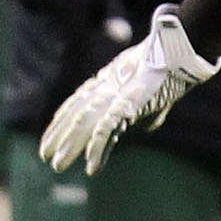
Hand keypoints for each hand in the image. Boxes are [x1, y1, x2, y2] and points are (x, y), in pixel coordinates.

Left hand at [39, 4, 220, 173]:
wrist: (176, 53)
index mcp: (107, 84)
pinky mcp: (125, 105)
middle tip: (44, 155)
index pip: (77, 102)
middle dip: (59, 136)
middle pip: (75, 115)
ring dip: (70, 146)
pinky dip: (96, 150)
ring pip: (83, 124)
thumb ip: (146, 111)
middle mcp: (104, 89)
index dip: (63, 118)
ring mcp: (113, 96)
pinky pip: (106, 130)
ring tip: (56, 164)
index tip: (52, 133)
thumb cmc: (167, 70)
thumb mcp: (152, 94)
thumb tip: (145, 126)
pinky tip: (90, 167)